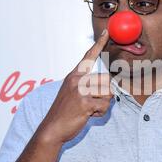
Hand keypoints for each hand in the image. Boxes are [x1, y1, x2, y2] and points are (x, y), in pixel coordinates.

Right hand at [38, 30, 112, 144]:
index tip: (106, 32)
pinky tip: (88, 115)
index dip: (99, 44)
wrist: (52, 128)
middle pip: (107, 80)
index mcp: (74, 76)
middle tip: (93, 102)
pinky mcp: (85, 103)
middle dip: (105, 93)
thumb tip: (109, 86)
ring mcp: (80, 91)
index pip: (88, 56)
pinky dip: (100, 113)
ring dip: (103, 104)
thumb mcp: (72, 93)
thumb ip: (87, 86)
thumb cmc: (64, 111)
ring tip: (89, 108)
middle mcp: (77, 80)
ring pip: (108, 92)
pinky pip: (104, 105)